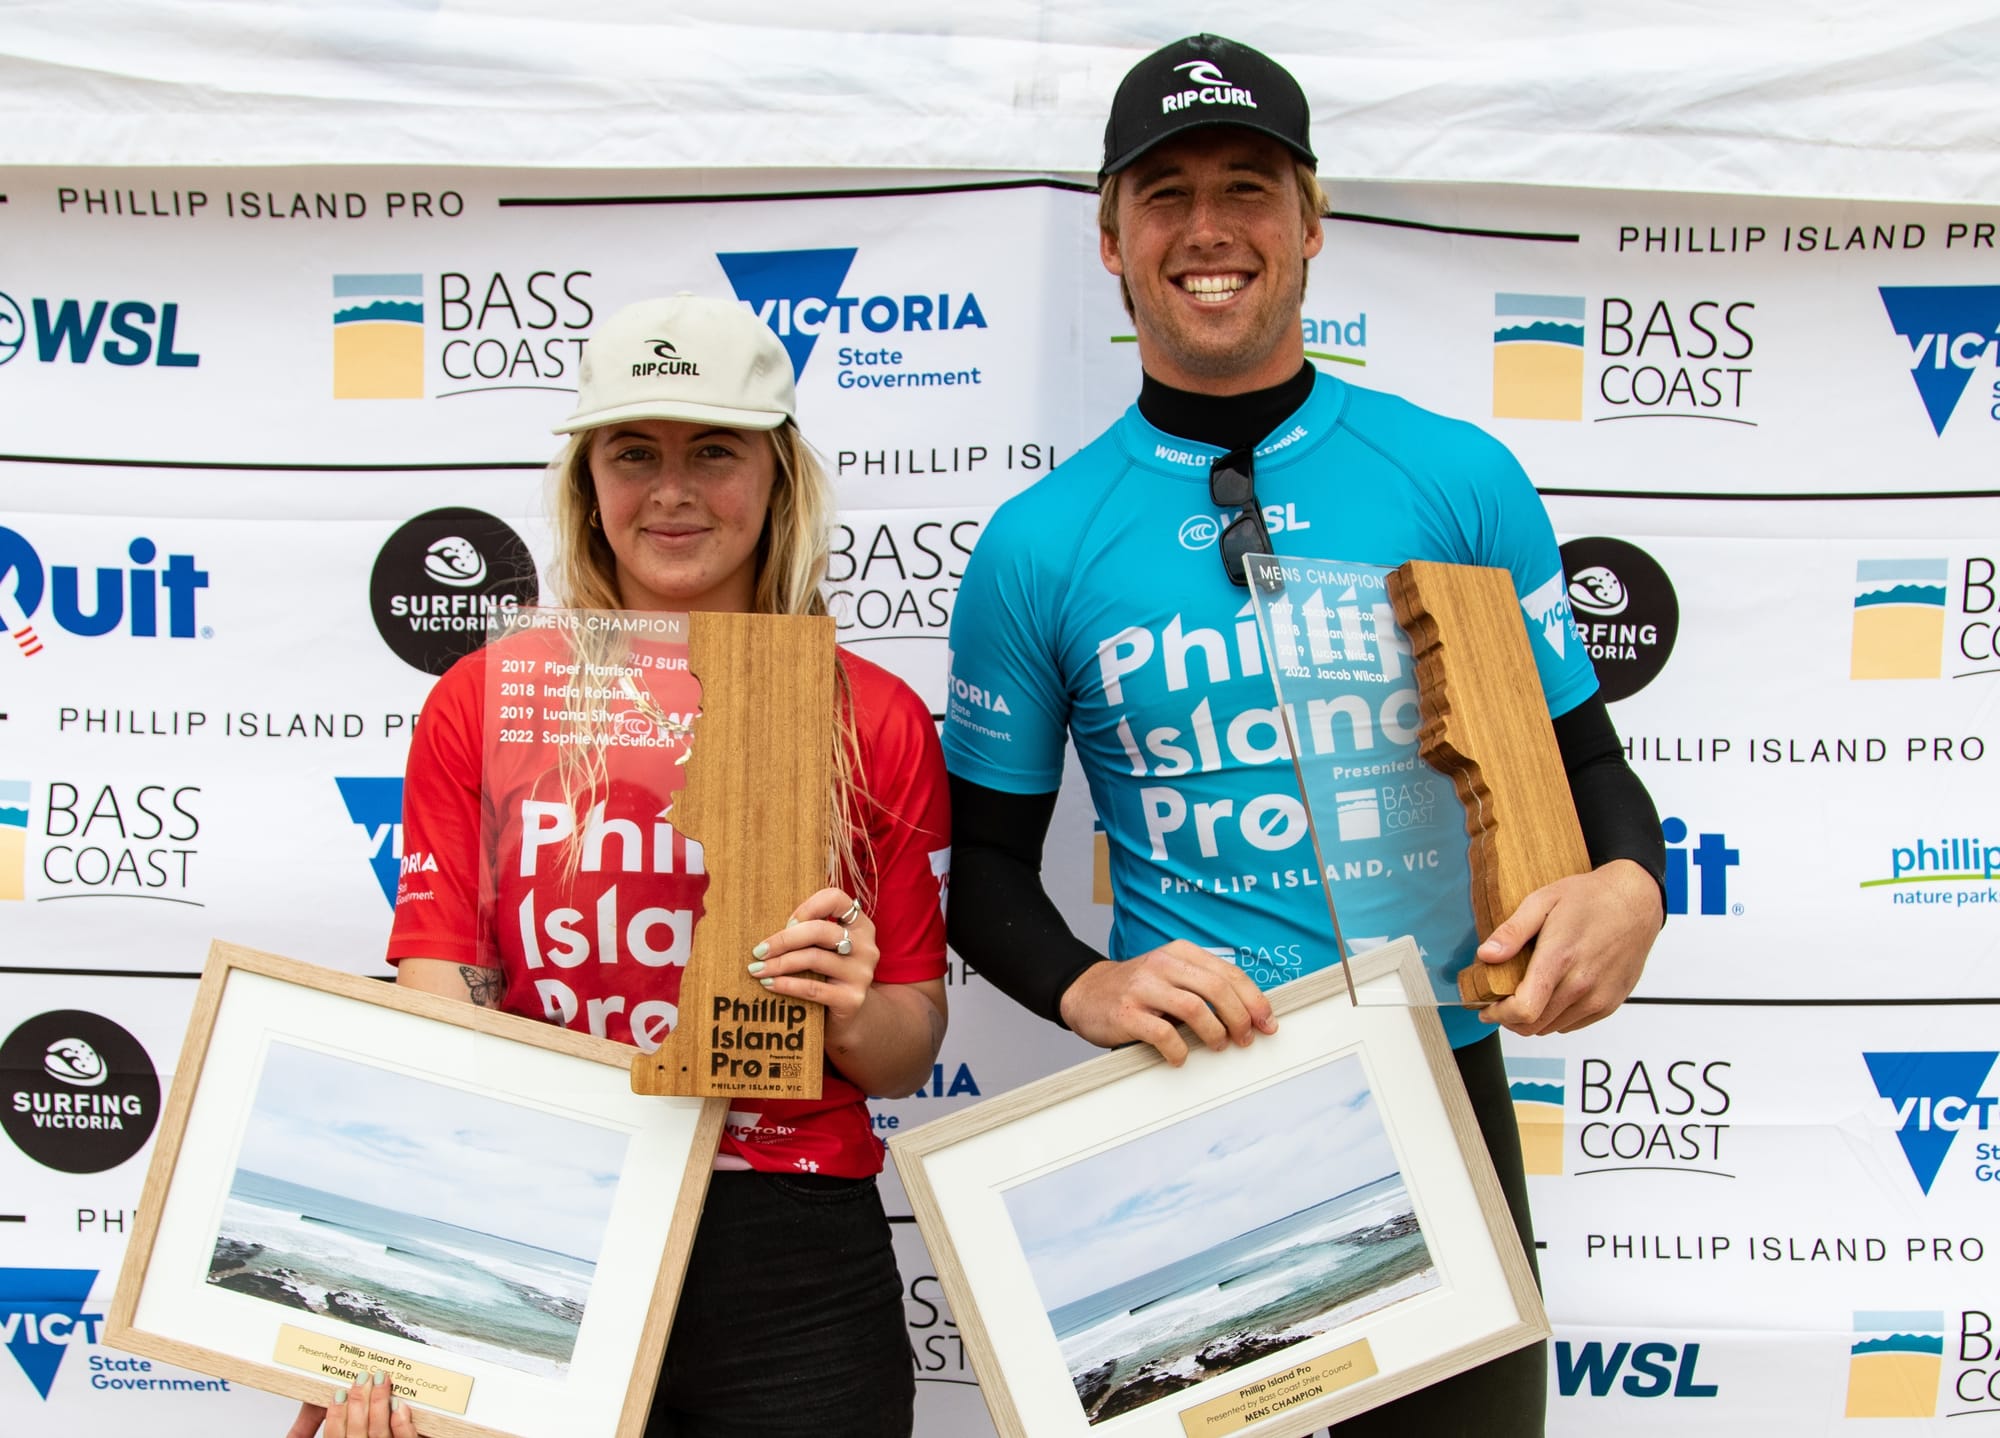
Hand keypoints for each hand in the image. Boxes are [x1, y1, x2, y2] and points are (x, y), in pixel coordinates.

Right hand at [287, 1372, 417, 1437]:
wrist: (370, 1394)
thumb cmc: (345, 1407)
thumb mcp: (318, 1414)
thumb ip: (304, 1427)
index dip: (336, 1417)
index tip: (339, 1394)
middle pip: (357, 1434)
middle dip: (359, 1404)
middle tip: (363, 1379)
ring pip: (379, 1434)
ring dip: (379, 1404)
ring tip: (381, 1380)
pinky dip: (402, 1422)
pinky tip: (399, 1404)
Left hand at [750, 887, 880, 1025]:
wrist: (848, 1018)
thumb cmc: (827, 975)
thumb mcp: (823, 949)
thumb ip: (808, 933)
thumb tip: (767, 930)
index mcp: (860, 926)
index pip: (836, 898)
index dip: (808, 907)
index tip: (786, 922)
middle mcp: (866, 947)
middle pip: (820, 931)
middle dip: (784, 939)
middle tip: (759, 951)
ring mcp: (862, 973)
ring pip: (814, 959)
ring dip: (779, 964)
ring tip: (757, 970)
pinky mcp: (852, 999)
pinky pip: (812, 988)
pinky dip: (786, 985)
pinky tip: (769, 985)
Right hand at [1058, 942, 1276, 1066]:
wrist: (1084, 991)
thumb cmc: (1137, 989)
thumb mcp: (1170, 975)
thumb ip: (1202, 986)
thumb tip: (1248, 1013)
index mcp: (1180, 953)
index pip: (1228, 973)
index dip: (1254, 999)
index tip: (1267, 1022)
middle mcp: (1163, 965)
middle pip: (1217, 988)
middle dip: (1240, 1017)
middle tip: (1246, 1038)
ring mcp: (1143, 988)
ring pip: (1195, 1008)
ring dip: (1215, 1032)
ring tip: (1218, 1045)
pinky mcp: (1126, 1013)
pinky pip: (1163, 1033)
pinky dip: (1178, 1049)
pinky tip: (1180, 1057)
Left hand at [1473, 860, 1662, 1035]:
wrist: (1635, 902)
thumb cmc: (1589, 898)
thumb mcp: (1542, 901)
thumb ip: (1512, 931)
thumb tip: (1486, 955)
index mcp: (1559, 958)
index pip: (1524, 1009)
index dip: (1499, 1014)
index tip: (1486, 1008)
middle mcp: (1581, 984)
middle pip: (1533, 1025)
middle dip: (1508, 1019)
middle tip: (1498, 1003)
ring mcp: (1599, 998)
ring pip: (1551, 1028)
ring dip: (1532, 1020)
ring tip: (1523, 997)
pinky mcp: (1610, 1003)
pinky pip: (1572, 1025)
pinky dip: (1555, 1018)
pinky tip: (1550, 995)